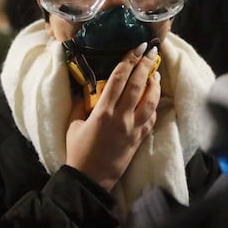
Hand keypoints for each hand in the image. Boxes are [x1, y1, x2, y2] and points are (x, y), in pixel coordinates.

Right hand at [65, 45, 160, 191]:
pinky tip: (153, 97)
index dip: (128, 61)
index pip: (119, 79)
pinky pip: (151, 119)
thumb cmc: (78, 151)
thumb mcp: (73, 124)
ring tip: (154, 73)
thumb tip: (85, 88)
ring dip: (154, 85)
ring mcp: (133, 129)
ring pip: (150, 101)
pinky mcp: (139, 139)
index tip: (136, 48)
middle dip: (145, 65)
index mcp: (102, 111)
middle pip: (137, 85)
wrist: (91, 178)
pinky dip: (153, 106)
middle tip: (150, 50)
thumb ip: (80, 104)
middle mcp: (121, 117)